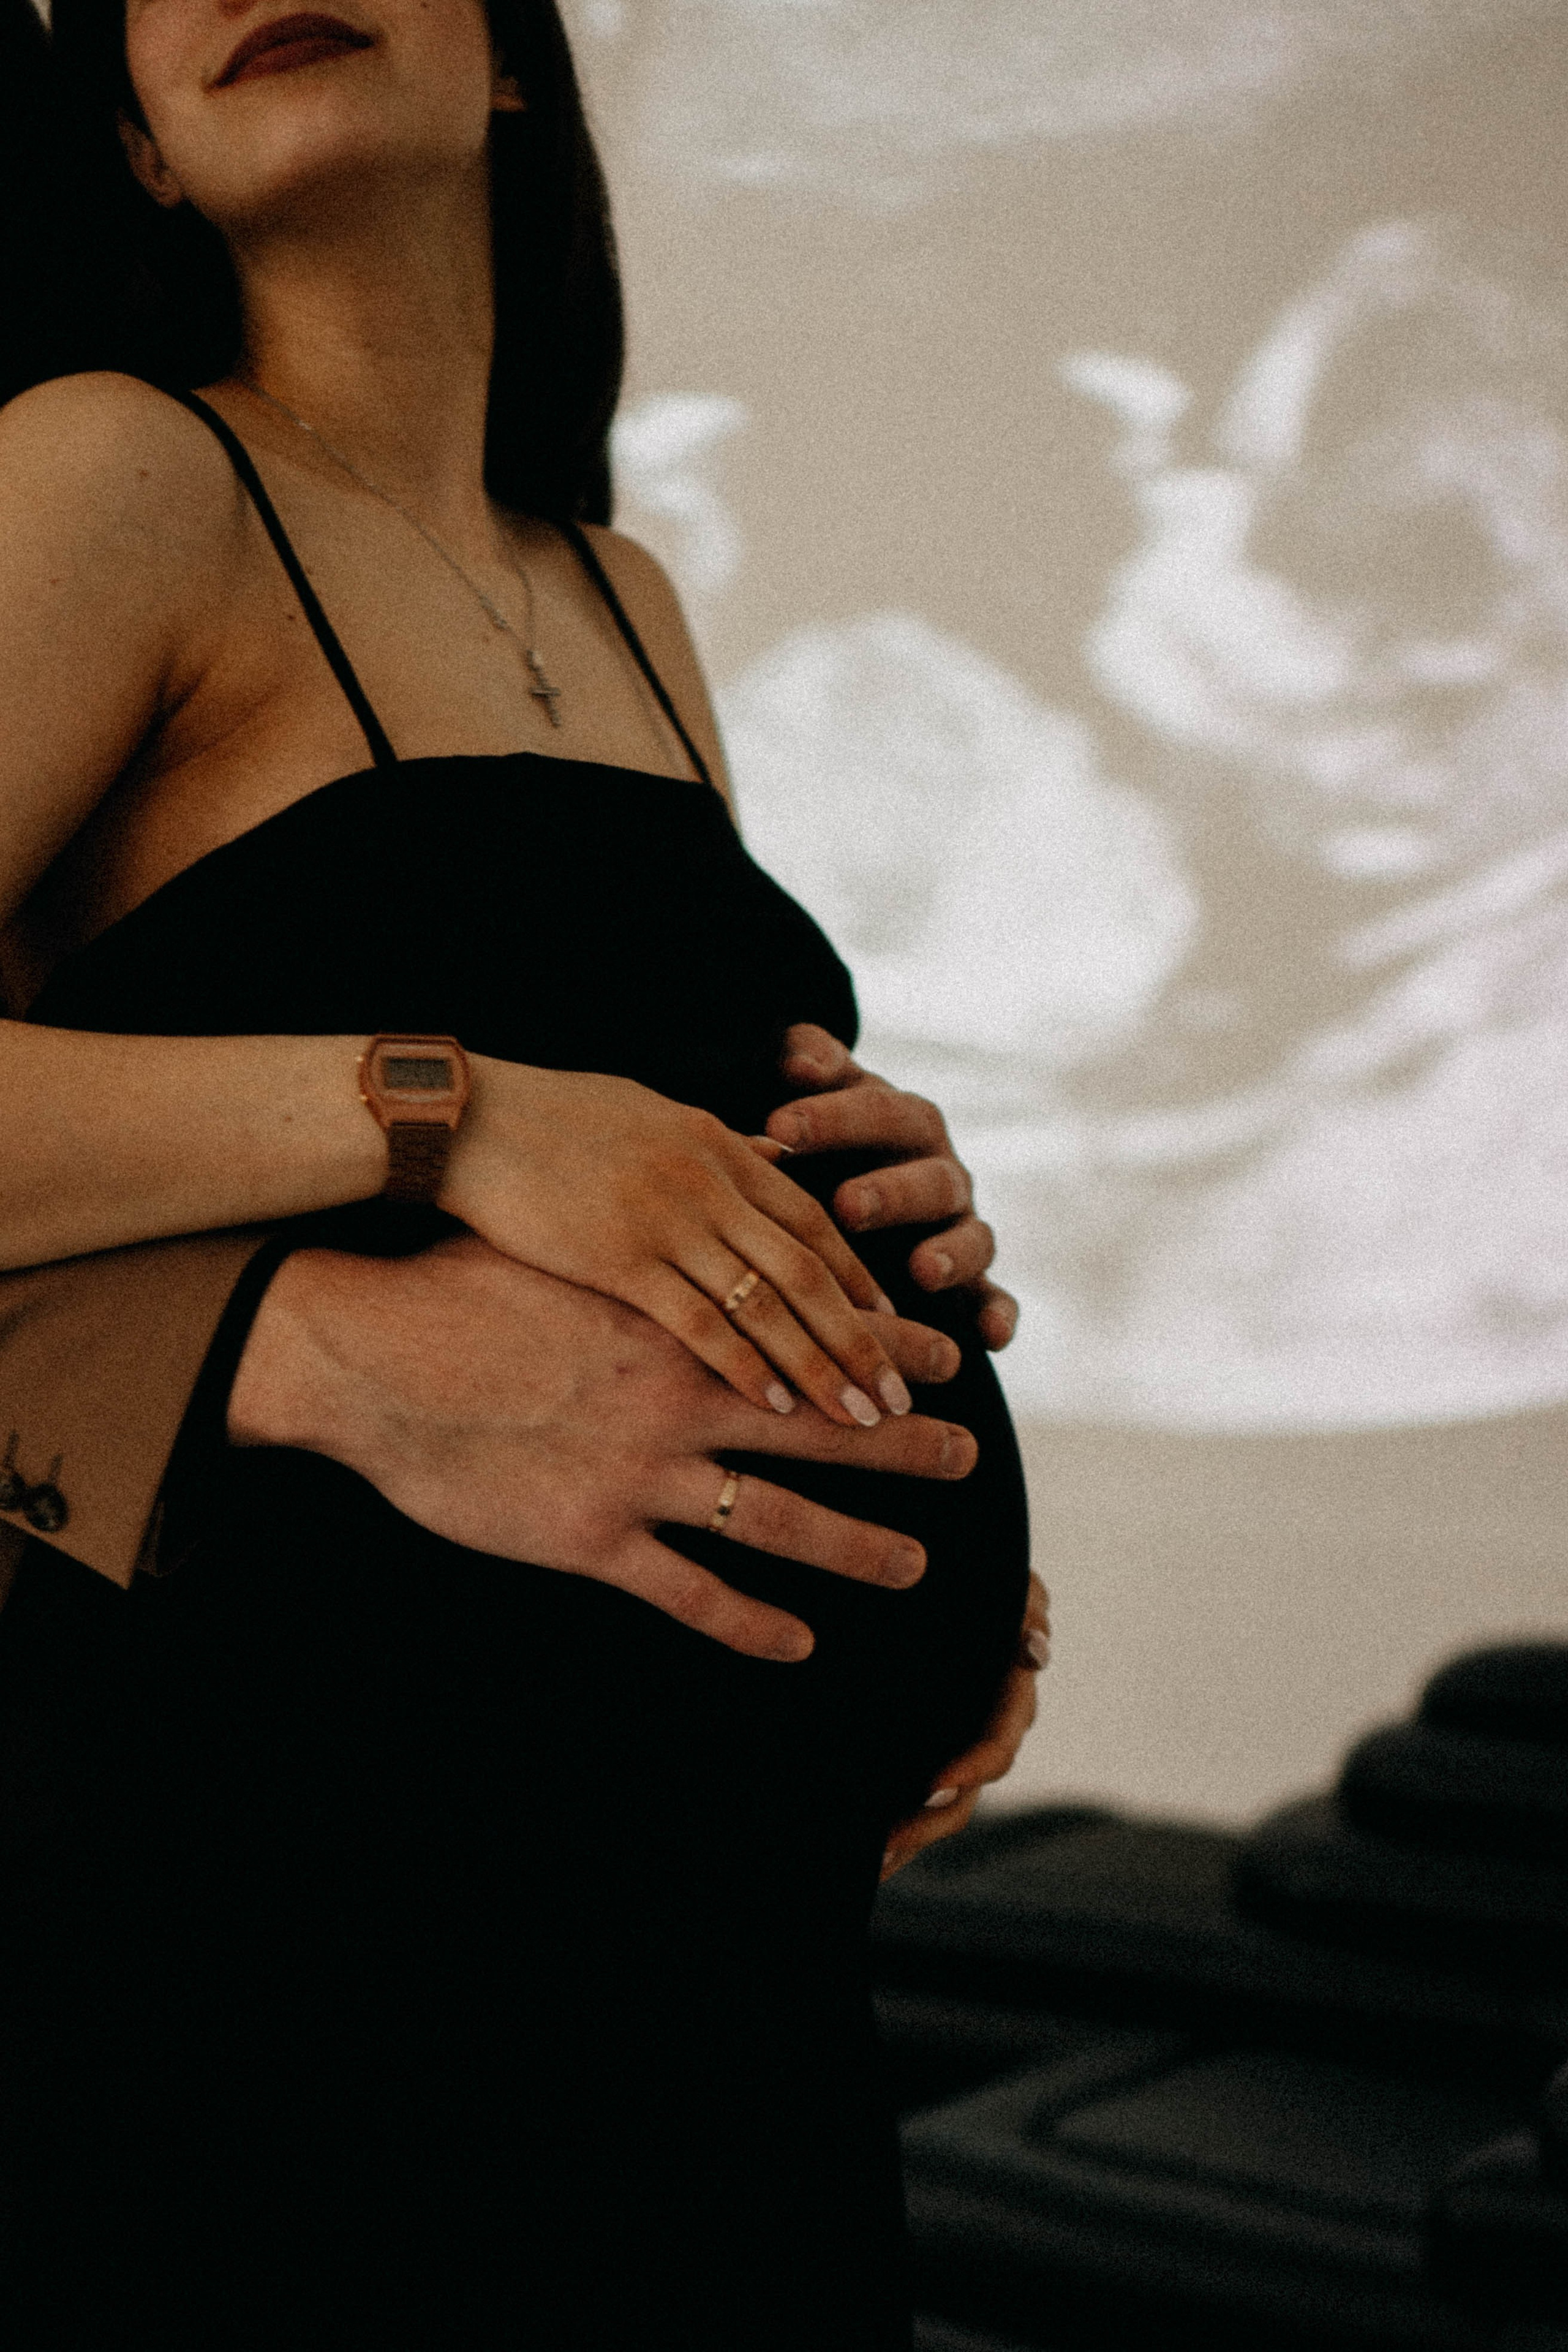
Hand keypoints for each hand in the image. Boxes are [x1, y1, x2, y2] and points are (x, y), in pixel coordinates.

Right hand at [229, 1233, 975, 1663]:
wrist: (369, 1355)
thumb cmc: (461, 1286)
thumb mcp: (569, 1247)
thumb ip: (647, 1244)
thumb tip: (705, 1203)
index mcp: (679, 1325)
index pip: (811, 1335)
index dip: (885, 1346)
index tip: (949, 1353)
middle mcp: (678, 1403)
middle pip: (821, 1426)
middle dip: (901, 1441)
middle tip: (967, 1454)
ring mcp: (639, 1478)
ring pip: (778, 1522)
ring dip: (856, 1544)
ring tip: (916, 1561)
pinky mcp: (590, 1539)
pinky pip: (691, 1594)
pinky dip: (751, 1624)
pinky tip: (799, 1645)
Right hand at [441, 1055, 919, 1431]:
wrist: (462, 1119)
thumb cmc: (545, 1120)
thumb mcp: (649, 1114)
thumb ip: (719, 1145)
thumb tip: (778, 1152)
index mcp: (716, 1146)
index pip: (809, 1221)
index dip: (857, 1279)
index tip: (896, 1328)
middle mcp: (707, 1182)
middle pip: (807, 1271)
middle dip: (862, 1339)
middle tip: (904, 1396)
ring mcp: (668, 1221)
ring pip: (769, 1304)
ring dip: (823, 1366)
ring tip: (864, 1420)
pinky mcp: (620, 1261)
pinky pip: (701, 1324)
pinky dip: (747, 1365)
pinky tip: (781, 1405)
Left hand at [762, 1025, 1019, 1352]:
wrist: (851, 1183)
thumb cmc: (818, 1138)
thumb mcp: (809, 1095)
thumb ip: (805, 1063)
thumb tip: (798, 1055)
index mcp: (901, 1120)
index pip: (874, 1110)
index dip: (830, 1117)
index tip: (778, 1127)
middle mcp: (939, 1171)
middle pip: (927, 1176)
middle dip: (890, 1191)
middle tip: (845, 1205)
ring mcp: (960, 1227)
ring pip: (971, 1236)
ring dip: (951, 1253)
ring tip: (922, 1271)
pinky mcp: (973, 1281)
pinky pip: (994, 1297)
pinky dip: (999, 1314)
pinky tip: (991, 1337)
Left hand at [878, 1573, 1050, 1880]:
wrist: (953, 1580)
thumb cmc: (987, 1578)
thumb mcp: (1009, 1585)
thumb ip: (1026, 1608)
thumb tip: (1033, 1650)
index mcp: (1009, 1696)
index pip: (996, 1745)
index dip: (968, 1769)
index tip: (932, 1786)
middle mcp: (989, 1730)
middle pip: (965, 1794)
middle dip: (928, 1821)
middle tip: (885, 1842)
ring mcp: (959, 1744)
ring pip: (943, 1808)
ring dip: (911, 1838)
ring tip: (870, 1863)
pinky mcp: (928, 1749)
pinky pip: (917, 1800)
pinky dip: (899, 1831)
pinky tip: (866, 1858)